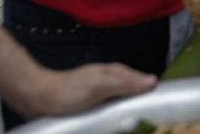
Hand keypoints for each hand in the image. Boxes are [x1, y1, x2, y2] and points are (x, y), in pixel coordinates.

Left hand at [16, 64, 155, 118]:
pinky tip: (114, 127)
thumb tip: (154, 81)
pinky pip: (109, 112)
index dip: (152, 93)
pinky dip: (114, 118)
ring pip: (121, 103)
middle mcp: (110, 81)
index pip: (143, 81)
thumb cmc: (69, 92)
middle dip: (141, 105)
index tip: (163, 109)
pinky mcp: (89, 106)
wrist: (37, 98)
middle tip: (149, 122)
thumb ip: (125, 84)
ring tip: (135, 126)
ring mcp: (99, 93)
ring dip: (127, 114)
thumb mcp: (99, 86)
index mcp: (116, 72)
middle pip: (133, 93)